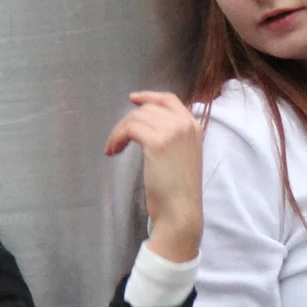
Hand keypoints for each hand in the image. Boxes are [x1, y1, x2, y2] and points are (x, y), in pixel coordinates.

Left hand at [106, 92, 202, 263]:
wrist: (181, 210)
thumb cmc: (179, 190)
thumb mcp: (182, 156)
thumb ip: (173, 138)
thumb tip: (148, 125)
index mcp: (194, 126)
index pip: (170, 100)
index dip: (150, 97)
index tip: (133, 99)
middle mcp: (185, 124)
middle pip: (149, 108)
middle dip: (129, 120)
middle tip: (118, 139)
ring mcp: (172, 131)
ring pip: (136, 117)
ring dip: (120, 131)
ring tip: (113, 148)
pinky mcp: (156, 142)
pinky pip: (129, 129)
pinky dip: (116, 138)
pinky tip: (112, 151)